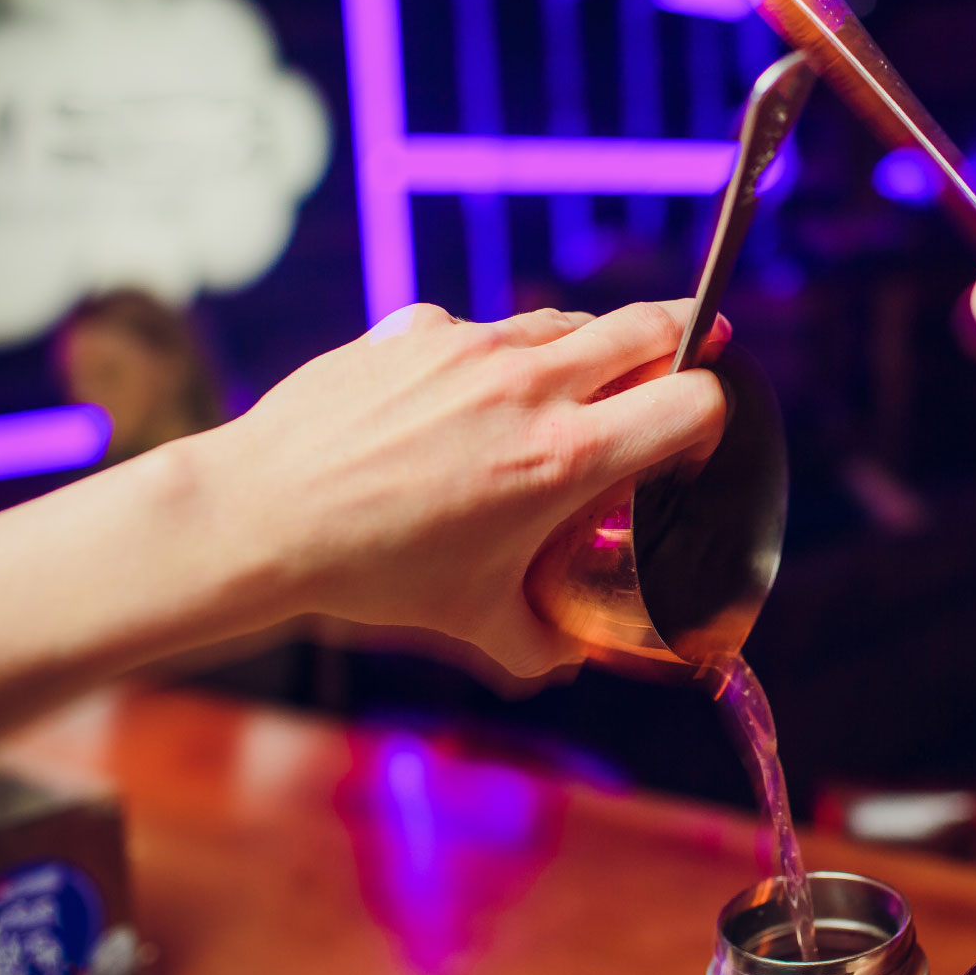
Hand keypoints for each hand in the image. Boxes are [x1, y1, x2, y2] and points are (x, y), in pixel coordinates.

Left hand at [200, 299, 728, 675]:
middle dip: (687, 333)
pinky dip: (502, 353)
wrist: (262, 513)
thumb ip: (543, 641)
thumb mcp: (475, 620)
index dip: (713, 409)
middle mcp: (531, 386)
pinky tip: (475, 395)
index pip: (689, 399)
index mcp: (565, 457)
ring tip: (583, 381)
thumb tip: (575, 653)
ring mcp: (472, 346)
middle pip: (648, 324)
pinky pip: (486, 328)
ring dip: (593, 345)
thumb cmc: (374, 571)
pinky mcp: (420, 327)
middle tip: (698, 345)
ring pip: (568, 321)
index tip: (702, 426)